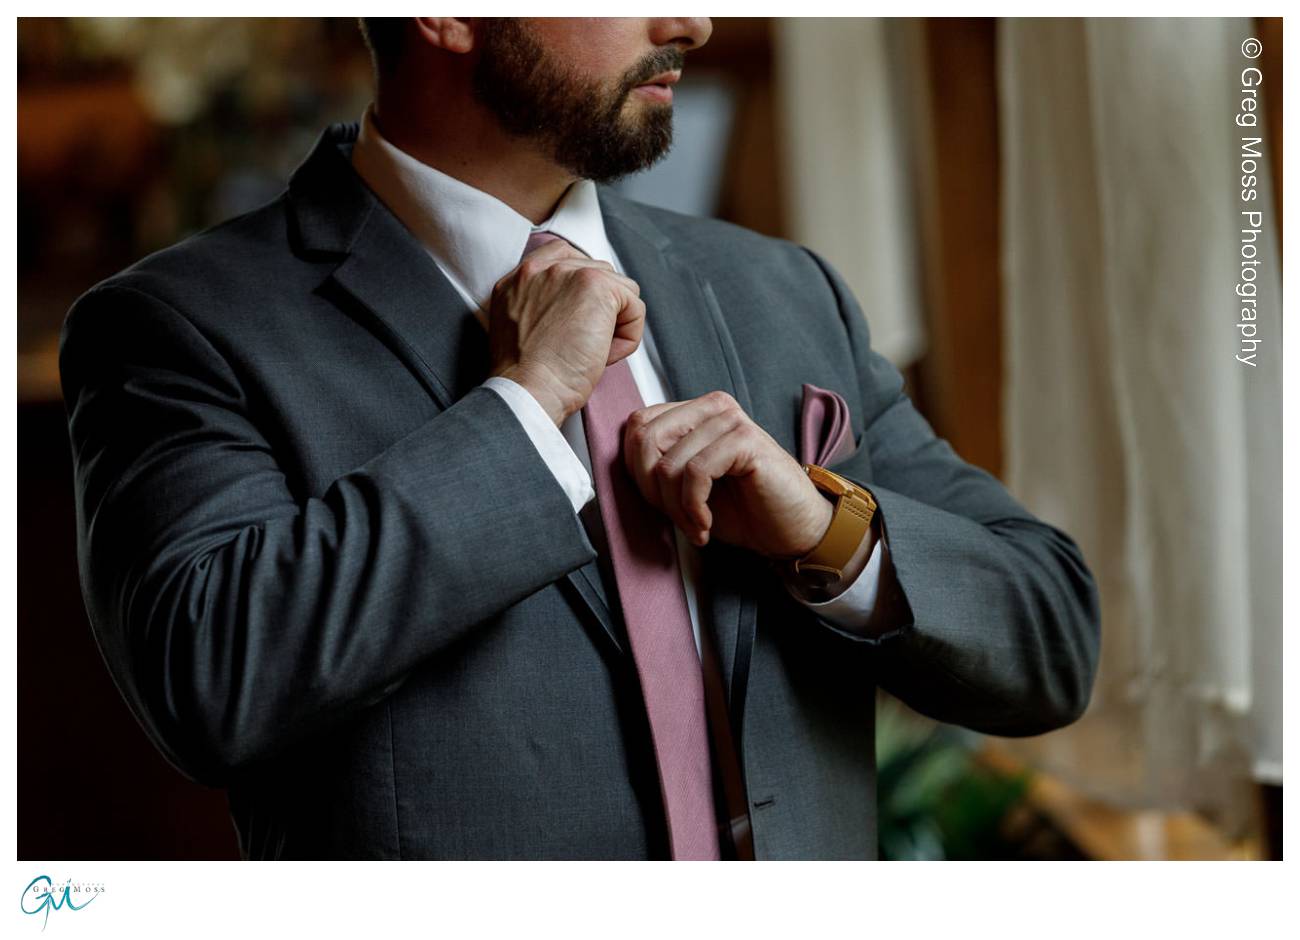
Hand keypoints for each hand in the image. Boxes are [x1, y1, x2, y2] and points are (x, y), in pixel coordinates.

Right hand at [487, 239, 645, 424]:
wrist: (527, 392)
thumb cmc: (526, 379)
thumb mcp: (521, 330)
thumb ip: (542, 307)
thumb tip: (581, 310)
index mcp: (519, 279)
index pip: (563, 256)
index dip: (583, 286)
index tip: (581, 318)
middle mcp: (541, 269)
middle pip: (599, 273)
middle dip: (601, 311)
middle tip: (581, 346)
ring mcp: (569, 273)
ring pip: (621, 291)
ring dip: (615, 325)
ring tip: (590, 352)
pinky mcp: (598, 287)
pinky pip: (635, 307)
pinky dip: (628, 338)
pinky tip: (603, 355)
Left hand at [623, 391, 833, 558]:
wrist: (790, 529)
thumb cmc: (741, 509)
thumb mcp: (685, 487)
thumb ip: (658, 467)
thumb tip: (625, 466)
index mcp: (693, 412)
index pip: (637, 427)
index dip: (638, 473)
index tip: (661, 505)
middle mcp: (711, 407)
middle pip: (645, 440)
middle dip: (653, 491)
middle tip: (678, 518)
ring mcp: (729, 419)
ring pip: (669, 462)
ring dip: (676, 508)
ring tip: (696, 525)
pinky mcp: (745, 440)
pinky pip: (695, 472)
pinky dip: (694, 506)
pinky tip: (706, 524)